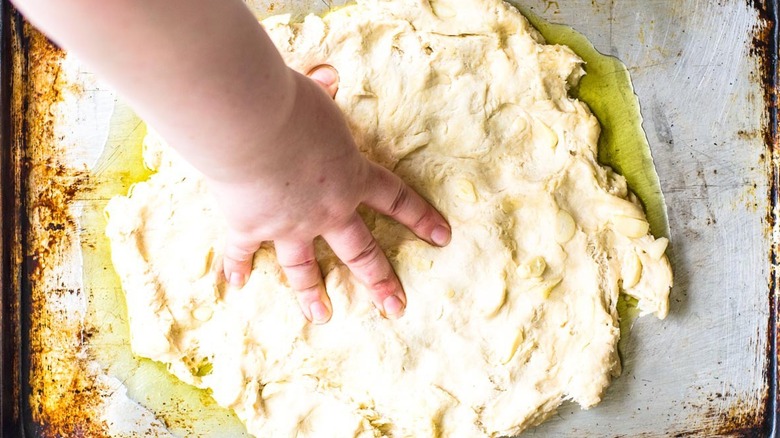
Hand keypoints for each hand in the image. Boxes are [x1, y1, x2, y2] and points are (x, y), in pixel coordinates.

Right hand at [212, 66, 451, 323]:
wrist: (253, 126)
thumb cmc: (292, 105)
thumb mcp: (316, 94)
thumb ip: (324, 89)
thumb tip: (329, 74)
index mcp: (352, 177)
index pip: (396, 201)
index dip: (420, 219)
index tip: (442, 238)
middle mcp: (327, 210)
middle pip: (360, 252)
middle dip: (380, 282)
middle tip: (394, 307)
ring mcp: (290, 224)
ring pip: (305, 268)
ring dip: (312, 294)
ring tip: (322, 316)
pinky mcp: (251, 226)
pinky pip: (243, 251)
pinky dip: (237, 267)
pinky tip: (235, 285)